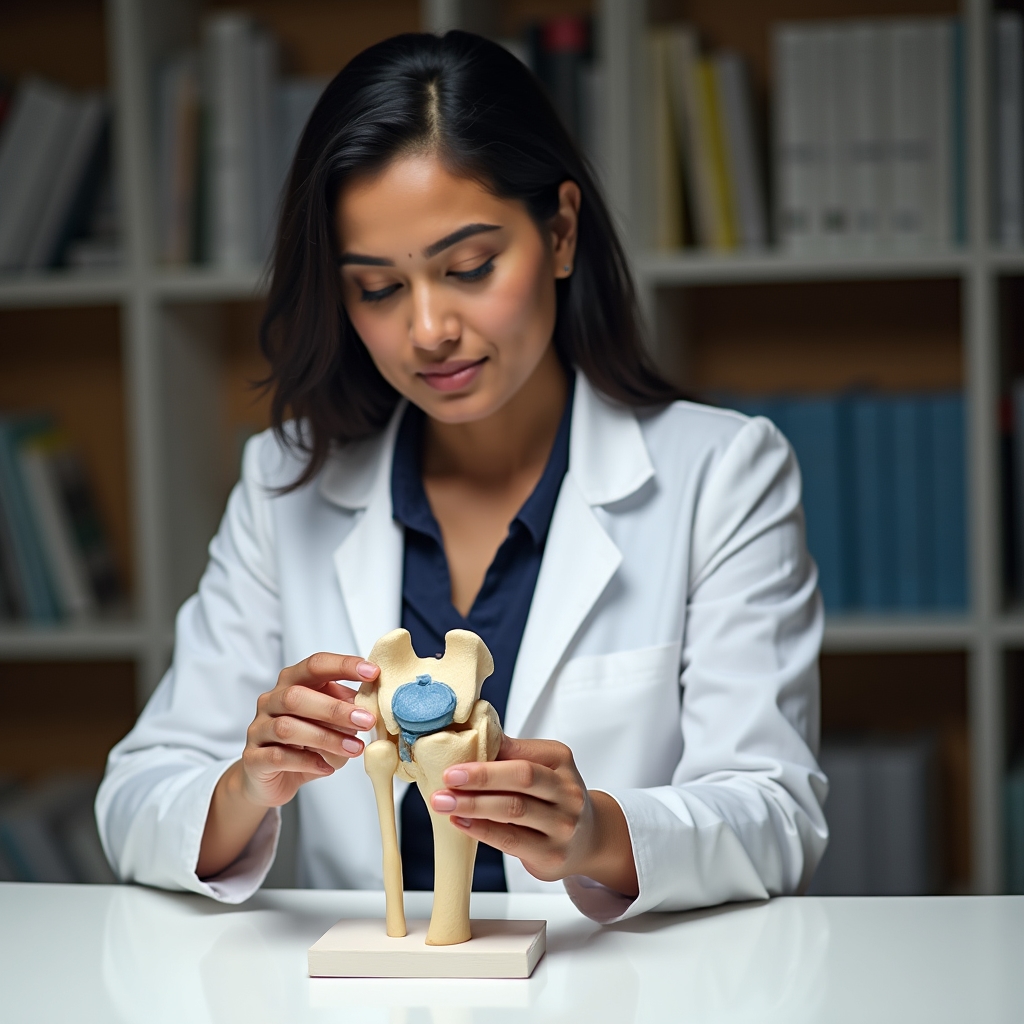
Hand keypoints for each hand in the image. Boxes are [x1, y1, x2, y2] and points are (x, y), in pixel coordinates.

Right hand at [197, 653, 377, 878]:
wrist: (269, 777)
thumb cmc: (305, 740)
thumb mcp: (329, 720)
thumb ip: (346, 707)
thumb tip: (375, 701)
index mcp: (291, 682)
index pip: (315, 665)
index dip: (343, 666)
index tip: (373, 672)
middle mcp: (270, 700)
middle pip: (297, 696)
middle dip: (336, 708)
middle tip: (367, 720)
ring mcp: (258, 729)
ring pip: (288, 728)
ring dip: (326, 738)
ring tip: (355, 749)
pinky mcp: (253, 758)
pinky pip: (278, 757)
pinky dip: (306, 762)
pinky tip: (327, 767)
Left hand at [428, 735, 638, 896]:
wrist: (588, 839)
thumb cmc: (554, 797)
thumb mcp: (542, 767)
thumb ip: (511, 754)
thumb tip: (470, 738)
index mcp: (560, 759)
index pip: (521, 752)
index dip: (487, 755)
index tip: (454, 758)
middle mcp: (567, 791)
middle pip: (522, 777)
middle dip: (480, 777)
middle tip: (448, 777)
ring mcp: (562, 824)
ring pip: (514, 810)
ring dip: (473, 805)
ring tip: (443, 802)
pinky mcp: (551, 854)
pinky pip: (511, 840)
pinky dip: (482, 830)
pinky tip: (460, 823)